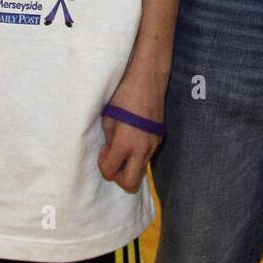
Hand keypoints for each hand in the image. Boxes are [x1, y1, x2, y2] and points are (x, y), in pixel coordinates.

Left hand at [97, 72, 166, 192]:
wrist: (149, 79)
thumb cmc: (124, 95)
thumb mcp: (108, 118)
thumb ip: (109, 139)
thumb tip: (111, 149)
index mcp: (126, 144)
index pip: (111, 172)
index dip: (103, 164)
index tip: (104, 148)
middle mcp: (142, 149)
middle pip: (131, 183)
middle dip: (118, 177)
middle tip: (113, 159)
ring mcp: (153, 145)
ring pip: (140, 170)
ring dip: (129, 166)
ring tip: (122, 147)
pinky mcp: (159, 139)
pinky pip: (146, 157)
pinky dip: (137, 156)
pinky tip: (133, 139)